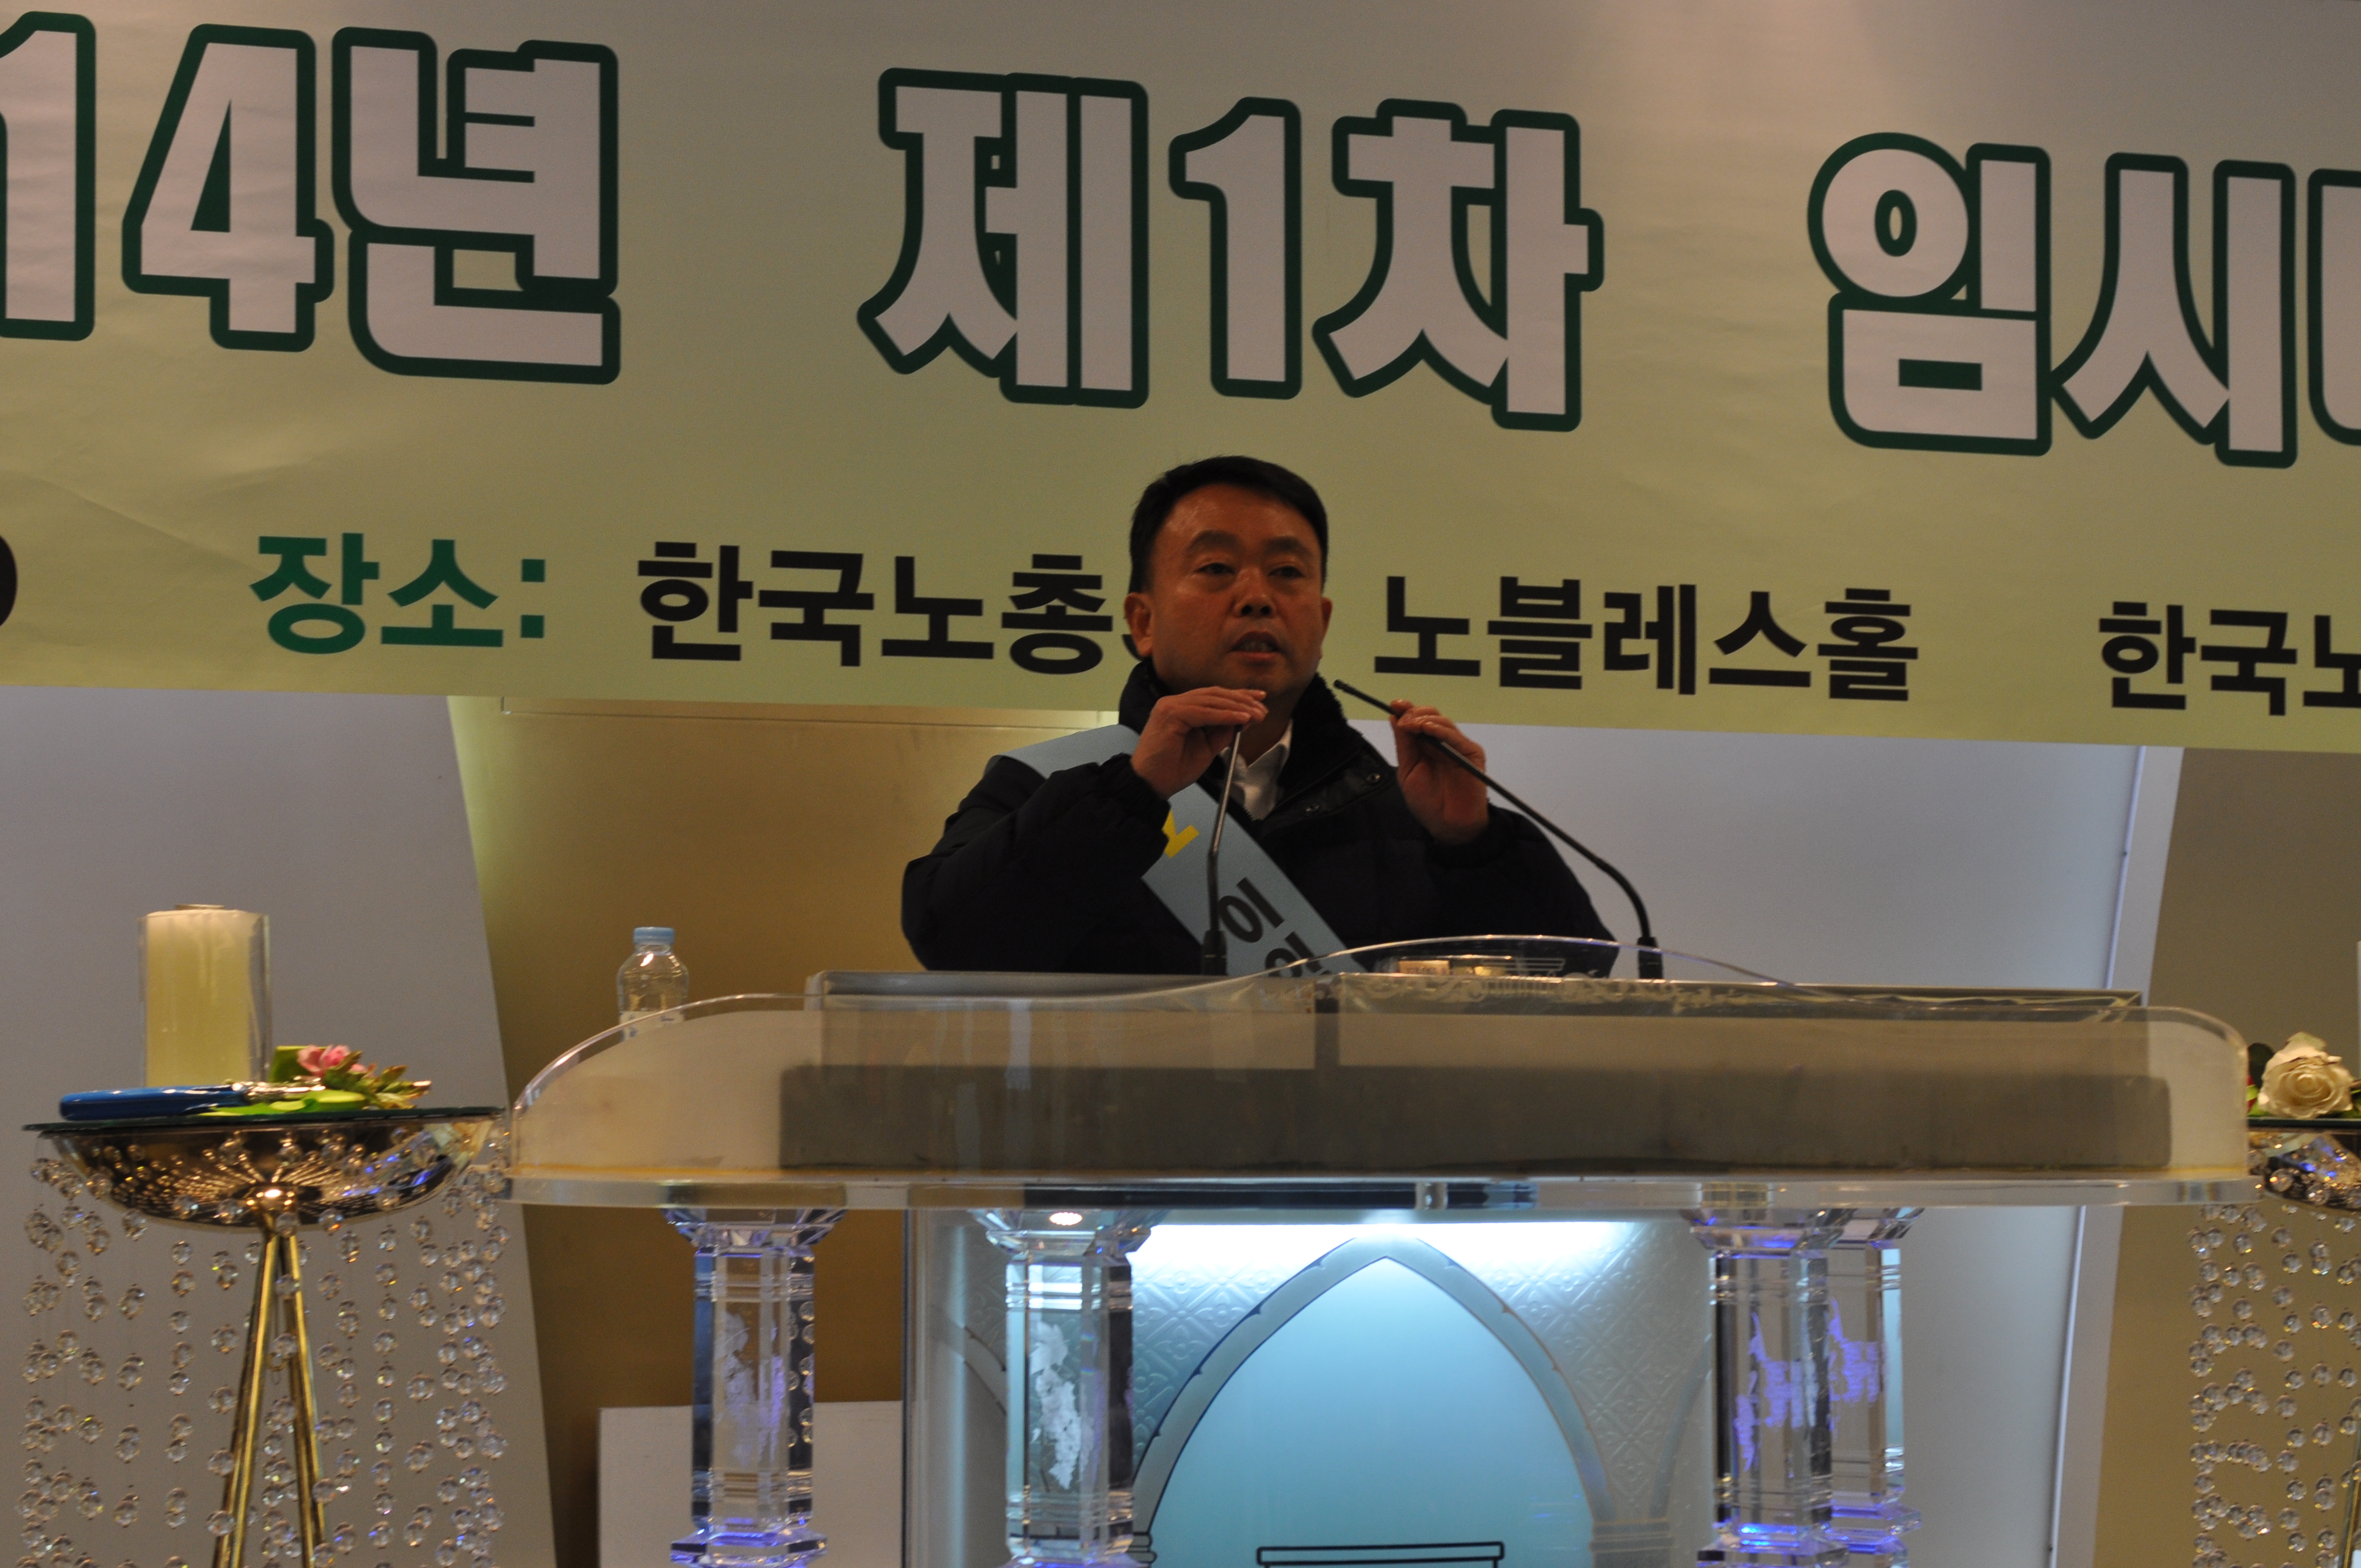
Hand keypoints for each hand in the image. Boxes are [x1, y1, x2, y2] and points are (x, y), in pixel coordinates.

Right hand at [1131, 686, 1266, 796]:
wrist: (1151, 784)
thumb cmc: (1174, 769)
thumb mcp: (1206, 748)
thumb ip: (1221, 732)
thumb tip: (1243, 719)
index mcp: (1181, 708)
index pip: (1213, 696)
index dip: (1238, 696)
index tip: (1259, 700)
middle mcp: (1174, 702)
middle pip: (1214, 694)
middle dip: (1242, 700)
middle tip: (1262, 709)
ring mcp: (1170, 706)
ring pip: (1210, 700)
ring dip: (1237, 707)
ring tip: (1256, 715)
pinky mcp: (1169, 714)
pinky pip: (1203, 712)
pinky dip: (1224, 715)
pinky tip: (1241, 719)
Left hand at [1388, 700, 1488, 844]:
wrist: (1448, 825)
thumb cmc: (1428, 802)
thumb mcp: (1407, 771)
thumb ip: (1404, 745)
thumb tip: (1394, 718)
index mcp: (1425, 746)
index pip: (1417, 720)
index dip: (1406, 709)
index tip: (1394, 704)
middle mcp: (1441, 743)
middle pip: (1430, 716)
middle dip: (1414, 713)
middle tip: (1403, 718)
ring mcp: (1457, 747)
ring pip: (1443, 722)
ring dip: (1425, 719)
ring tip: (1412, 725)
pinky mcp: (1471, 753)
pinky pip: (1456, 737)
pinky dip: (1441, 730)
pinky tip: (1427, 729)